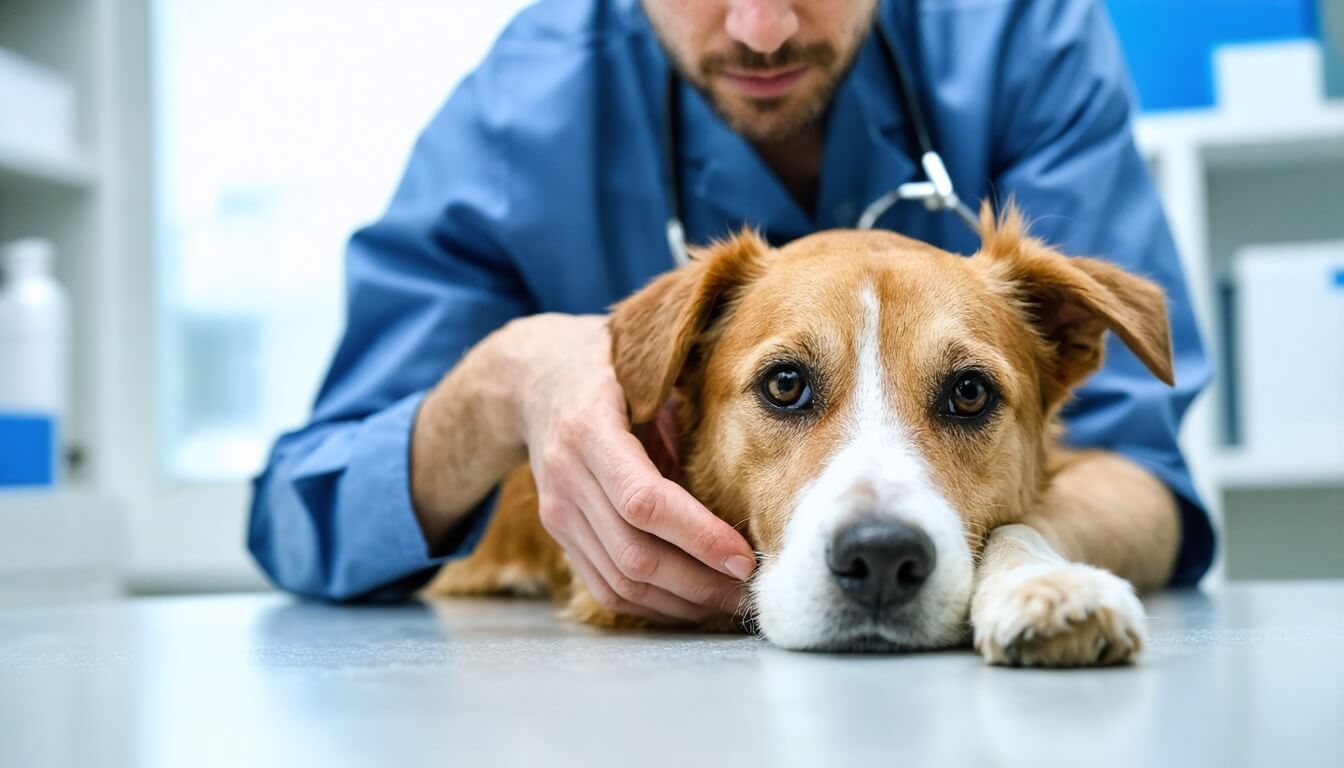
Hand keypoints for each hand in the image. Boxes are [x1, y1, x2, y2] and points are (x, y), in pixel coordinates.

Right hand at [500, 313, 754, 623]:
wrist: (530, 380)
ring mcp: (558, 512)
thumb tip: (751, 467)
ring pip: (620, 582)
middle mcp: (567, 478)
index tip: (745, 557)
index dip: (698, 535)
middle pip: (634, 555)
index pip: (643, 501)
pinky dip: (653, 605)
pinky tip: (692, 602)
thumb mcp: (644, 371)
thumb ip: (685, 410)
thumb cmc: (607, 368)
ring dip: (681, 603)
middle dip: (700, 583)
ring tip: (730, 602)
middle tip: (753, 591)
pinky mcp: (559, 534)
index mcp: (589, 429)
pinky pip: (605, 588)